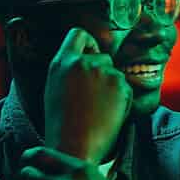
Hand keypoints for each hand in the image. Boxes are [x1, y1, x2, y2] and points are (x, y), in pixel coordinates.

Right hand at [44, 27, 130, 163]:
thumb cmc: (61, 123)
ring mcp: (105, 72)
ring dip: (111, 87)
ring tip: (98, 109)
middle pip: (102, 56)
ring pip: (115, 73)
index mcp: (63, 62)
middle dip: (101, 72)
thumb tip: (83, 60)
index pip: (78, 34)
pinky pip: (125, 87)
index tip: (88, 56)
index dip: (87, 44)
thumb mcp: (54, 88)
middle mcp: (85, 62)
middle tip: (92, 96)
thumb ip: (69, 69)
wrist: (74, 146)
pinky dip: (121, 98)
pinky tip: (108, 114)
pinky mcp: (122, 85)